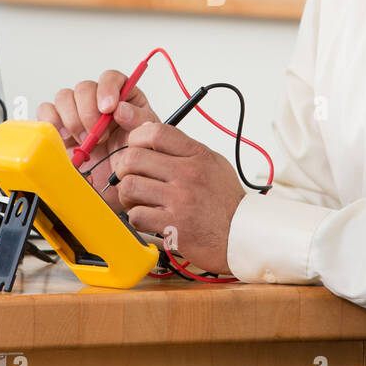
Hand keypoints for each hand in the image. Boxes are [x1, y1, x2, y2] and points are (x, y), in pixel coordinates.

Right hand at [36, 69, 159, 211]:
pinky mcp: (59, 127)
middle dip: (89, 112)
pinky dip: (52, 123)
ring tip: (85, 143)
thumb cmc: (132, 160)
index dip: (108, 89)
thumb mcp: (145, 140)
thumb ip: (139, 121)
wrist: (117, 188)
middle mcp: (97, 101)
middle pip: (84, 87)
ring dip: (73, 120)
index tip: (109, 109)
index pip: (111, 78)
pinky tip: (66, 138)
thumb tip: (122, 108)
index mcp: (122, 97)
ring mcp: (76, 113)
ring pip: (64, 97)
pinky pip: (46, 112)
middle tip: (97, 136)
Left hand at [110, 121, 244, 274]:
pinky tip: (148, 217)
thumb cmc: (224, 200)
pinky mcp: (173, 225)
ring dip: (127, 194)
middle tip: (129, 176)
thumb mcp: (211, 162)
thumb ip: (182, 148)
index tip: (134, 148)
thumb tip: (147, 130)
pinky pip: (136, 215)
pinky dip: (136, 217)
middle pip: (134, 158)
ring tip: (137, 199)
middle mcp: (189, 174)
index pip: (155, 132)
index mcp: (197, 155)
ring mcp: (181, 200)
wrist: (241, 234)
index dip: (136, 138)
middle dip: (123, 168)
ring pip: (130, 186)